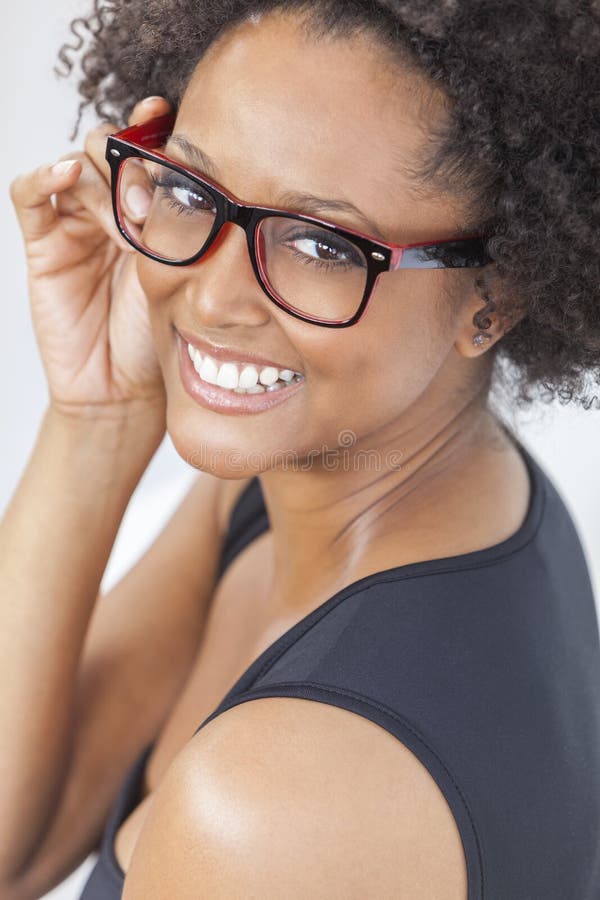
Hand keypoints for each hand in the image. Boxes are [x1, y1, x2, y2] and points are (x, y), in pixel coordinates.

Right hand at [9, 97, 171, 421]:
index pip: (144, 155)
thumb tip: (177, 171)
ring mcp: (75, 225)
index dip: (149, 129)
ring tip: (123, 213)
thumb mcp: (174, 273)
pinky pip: (31, 195)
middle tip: (149, 200)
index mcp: (149, 215)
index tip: (163, 112)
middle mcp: (111, 212)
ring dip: (98, 176)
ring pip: (76, 165)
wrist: (123, 388)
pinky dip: (44, 176)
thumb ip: (169, 223)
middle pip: (107, 150)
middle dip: (126, 161)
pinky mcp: (43, 245)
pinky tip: (67, 174)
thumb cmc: (156, 338)